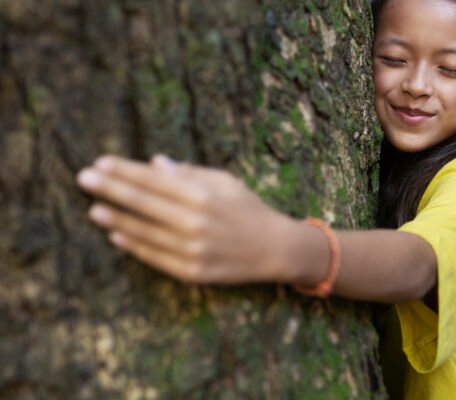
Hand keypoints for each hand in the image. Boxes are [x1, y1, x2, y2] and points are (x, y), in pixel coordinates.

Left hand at [76, 155, 296, 284]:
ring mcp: (193, 249)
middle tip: (84, 179)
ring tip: (94, 209)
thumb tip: (155, 163)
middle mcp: (196, 222)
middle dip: (112, 189)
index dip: (126, 171)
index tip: (101, 162)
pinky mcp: (194, 271)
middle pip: (144, 204)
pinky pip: (157, 258)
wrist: (275, 249)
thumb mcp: (226, 182)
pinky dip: (135, 247)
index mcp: (204, 195)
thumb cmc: (249, 209)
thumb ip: (190, 173)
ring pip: (146, 233)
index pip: (155, 180)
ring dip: (117, 220)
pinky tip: (116, 237)